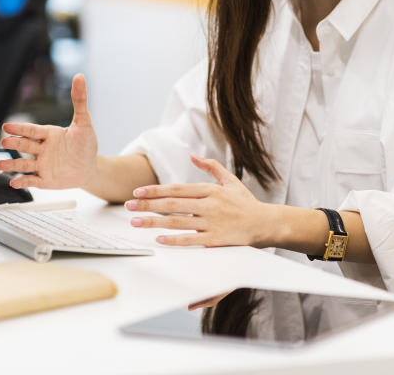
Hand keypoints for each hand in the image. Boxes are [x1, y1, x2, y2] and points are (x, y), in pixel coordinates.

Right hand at [0, 73, 98, 189]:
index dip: (20, 129)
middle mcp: (42, 149)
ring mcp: (42, 165)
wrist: (90, 167)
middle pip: (25, 145)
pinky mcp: (45, 179)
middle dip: (14, 144)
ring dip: (11, 164)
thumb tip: (80, 76)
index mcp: (49, 134)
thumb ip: (79, 101)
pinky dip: (23, 181)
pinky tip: (13, 181)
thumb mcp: (84, 122)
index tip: (6, 126)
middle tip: (4, 142)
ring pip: (24, 164)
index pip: (32, 130)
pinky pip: (32, 180)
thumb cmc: (85, 144)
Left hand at [126, 155, 271, 247]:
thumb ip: (211, 167)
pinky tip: (159, 239)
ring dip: (154, 221)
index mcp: (211, 190)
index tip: (137, 192)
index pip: (177, 189)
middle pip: (172, 204)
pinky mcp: (216, 239)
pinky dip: (174, 239)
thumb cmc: (246, 203)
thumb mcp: (230, 181)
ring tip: (135, 222)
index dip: (155, 190)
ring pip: (177, 221)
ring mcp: (212, 222)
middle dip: (147, 204)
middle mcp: (210, 205)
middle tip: (128, 206)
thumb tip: (192, 155)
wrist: (266, 223)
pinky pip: (191, 239)